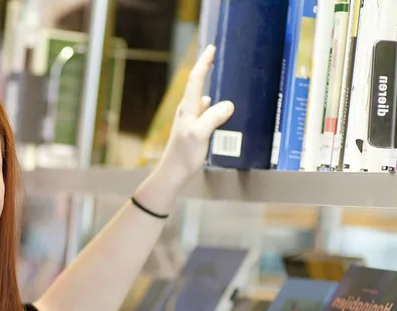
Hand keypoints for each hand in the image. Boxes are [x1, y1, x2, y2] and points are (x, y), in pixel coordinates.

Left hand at [160, 44, 234, 181]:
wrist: (172, 174)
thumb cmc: (184, 155)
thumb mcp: (199, 135)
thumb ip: (213, 118)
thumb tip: (228, 104)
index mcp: (187, 109)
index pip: (195, 80)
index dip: (203, 63)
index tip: (211, 48)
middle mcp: (187, 111)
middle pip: (198, 86)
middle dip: (207, 71)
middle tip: (218, 58)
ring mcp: (189, 121)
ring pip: (202, 100)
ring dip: (211, 89)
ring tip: (224, 81)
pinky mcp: (193, 130)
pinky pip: (206, 112)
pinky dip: (214, 107)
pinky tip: (221, 110)